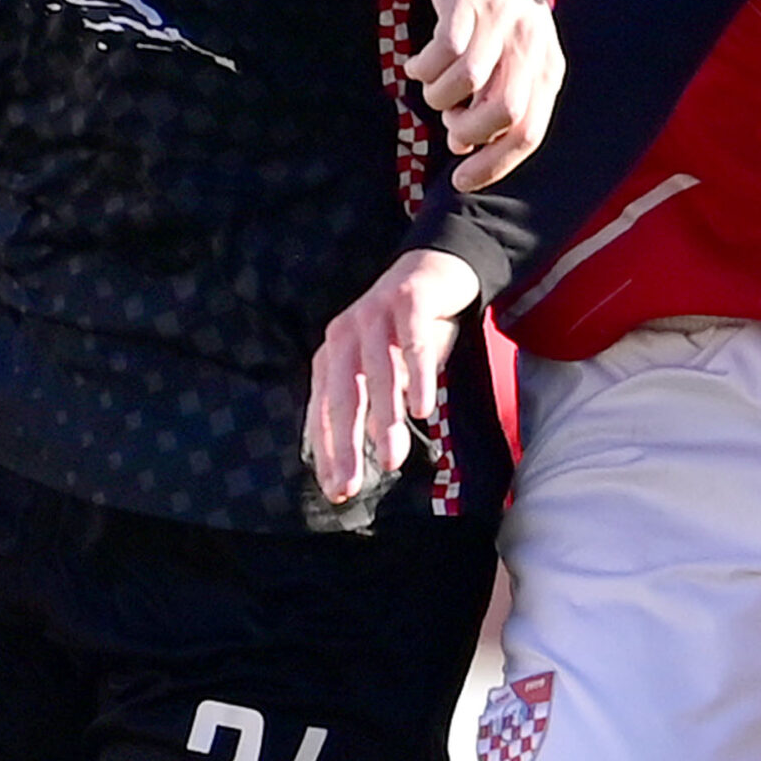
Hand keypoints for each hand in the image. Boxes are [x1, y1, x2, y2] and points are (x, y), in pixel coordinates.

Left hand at [307, 248, 482, 501]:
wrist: (436, 268)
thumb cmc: (406, 331)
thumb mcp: (384, 371)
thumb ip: (371, 408)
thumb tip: (366, 460)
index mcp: (332, 357)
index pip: (324, 412)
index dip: (329, 453)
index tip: (338, 492)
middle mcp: (345, 336)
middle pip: (343, 397)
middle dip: (345, 446)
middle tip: (354, 486)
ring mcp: (375, 315)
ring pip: (377, 375)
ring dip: (384, 419)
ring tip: (393, 460)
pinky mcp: (407, 301)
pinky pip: (412, 345)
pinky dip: (417, 378)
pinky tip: (423, 409)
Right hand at [412, 0, 562, 190]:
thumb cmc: (501, 9)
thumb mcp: (515, 53)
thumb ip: (497, 98)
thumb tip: (463, 144)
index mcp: (547, 67)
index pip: (529, 132)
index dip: (494, 164)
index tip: (460, 180)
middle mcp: (530, 45)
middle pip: (504, 112)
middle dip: (468, 133)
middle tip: (447, 127)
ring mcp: (500, 20)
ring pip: (467, 82)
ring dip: (440, 98)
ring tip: (431, 88)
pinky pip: (443, 50)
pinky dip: (424, 68)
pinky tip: (416, 65)